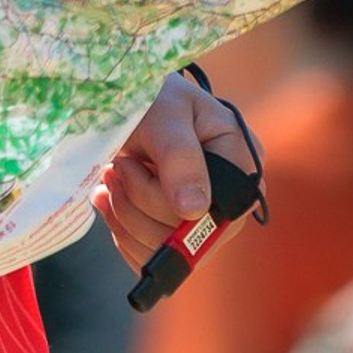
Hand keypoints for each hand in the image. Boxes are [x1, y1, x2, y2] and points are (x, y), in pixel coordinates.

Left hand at [94, 75, 248, 267]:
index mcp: (242, 164)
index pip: (213, 214)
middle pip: (186, 238)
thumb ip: (180, 157)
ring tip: (112, 177)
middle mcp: (230, 199)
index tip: (134, 168)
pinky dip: (120, 232)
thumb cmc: (152, 94)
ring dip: (124, 217)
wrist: (128, 99)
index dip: (166, 205)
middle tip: (119, 167)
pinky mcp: (176, 233)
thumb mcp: (165, 114)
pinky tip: (110, 199)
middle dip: (138, 205)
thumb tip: (194, 211)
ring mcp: (204, 220)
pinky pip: (148, 258)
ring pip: (163, 253)